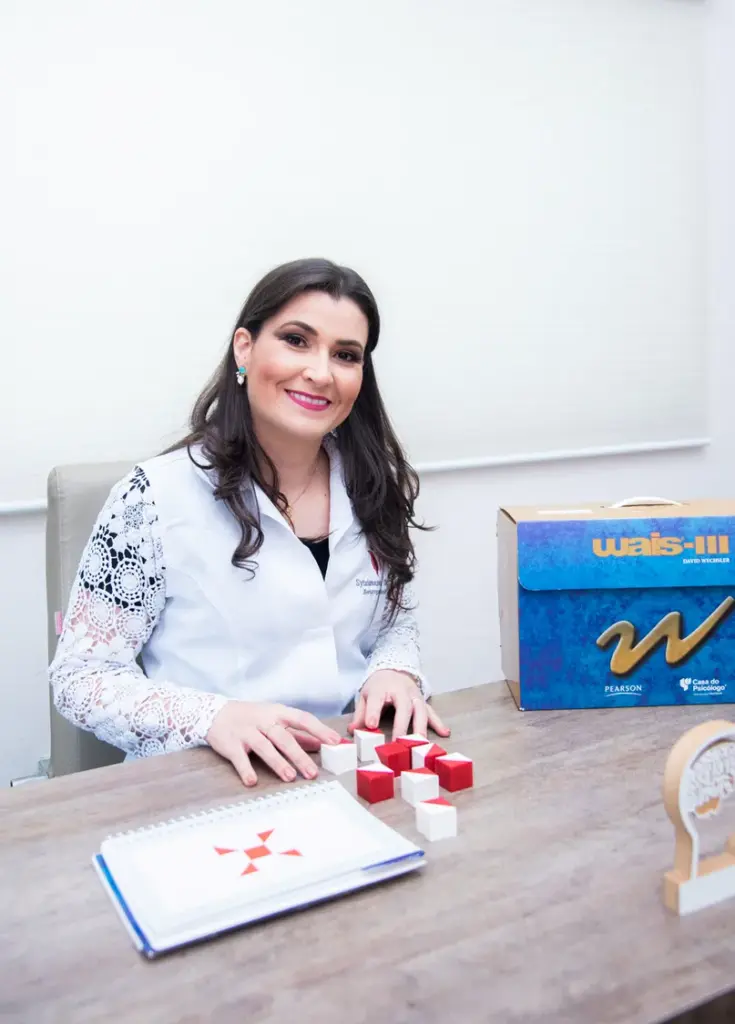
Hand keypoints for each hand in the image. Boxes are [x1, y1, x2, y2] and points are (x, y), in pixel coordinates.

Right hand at [206, 701, 341, 786]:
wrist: (214, 713)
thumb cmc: (251, 717)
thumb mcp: (274, 719)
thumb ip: (296, 733)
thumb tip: (320, 743)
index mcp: (277, 713)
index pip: (302, 719)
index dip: (319, 730)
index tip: (335, 742)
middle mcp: (263, 721)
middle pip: (284, 737)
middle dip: (299, 755)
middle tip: (312, 772)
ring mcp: (246, 732)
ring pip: (264, 746)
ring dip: (277, 762)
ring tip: (290, 777)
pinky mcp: (230, 744)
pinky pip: (239, 758)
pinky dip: (245, 769)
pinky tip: (252, 781)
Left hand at [349, 670, 450, 740]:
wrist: (394, 669)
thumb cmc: (379, 686)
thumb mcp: (365, 695)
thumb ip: (360, 714)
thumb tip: (352, 730)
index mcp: (381, 688)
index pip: (376, 699)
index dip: (373, 712)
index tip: (371, 726)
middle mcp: (400, 691)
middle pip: (403, 707)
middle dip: (401, 725)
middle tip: (398, 742)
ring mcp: (414, 696)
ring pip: (420, 710)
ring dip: (420, 727)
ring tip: (420, 742)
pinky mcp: (422, 701)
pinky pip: (431, 712)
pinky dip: (438, 722)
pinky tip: (445, 732)